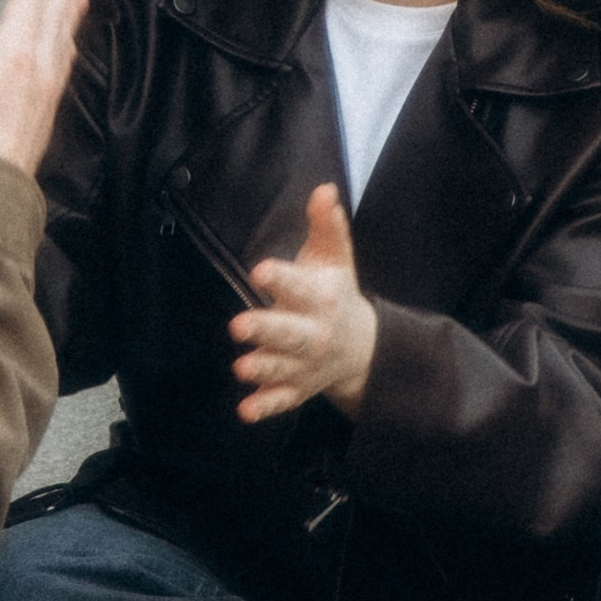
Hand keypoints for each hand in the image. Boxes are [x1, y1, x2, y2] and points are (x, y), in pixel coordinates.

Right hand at [0, 0, 86, 177]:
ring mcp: (44, 95)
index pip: (32, 3)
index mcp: (12, 51)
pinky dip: (67, 50)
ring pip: (63, 44)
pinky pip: (62, 71)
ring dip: (71, 17)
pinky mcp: (44, 118)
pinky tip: (65, 55)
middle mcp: (37, 69)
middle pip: (54, 19)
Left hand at [232, 182, 378, 423]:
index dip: (281, 279)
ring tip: (241, 367)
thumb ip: (327, 225)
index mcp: (322, 298)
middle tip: (237, 325)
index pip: (300, 287)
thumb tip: (323, 188)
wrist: (363, 349)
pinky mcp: (297, 389)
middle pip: (290, 333)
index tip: (260, 270)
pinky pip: (282, 401)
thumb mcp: (336, 259)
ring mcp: (306, 365)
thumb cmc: (336, 293)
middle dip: (266, 330)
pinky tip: (245, 411)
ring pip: (283, 368)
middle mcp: (315, 333)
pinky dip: (266, 407)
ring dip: (263, 369)